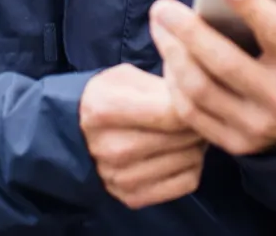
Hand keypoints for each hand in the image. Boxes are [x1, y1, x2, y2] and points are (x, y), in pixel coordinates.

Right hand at [79, 64, 206, 208]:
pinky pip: (187, 182)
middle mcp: (112, 149)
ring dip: (196, 143)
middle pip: (181, 136)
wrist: (77, 136)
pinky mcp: (132, 198)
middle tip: (196, 112)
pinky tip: (181, 151)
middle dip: (196, 121)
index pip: (169, 113)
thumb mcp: (126, 78)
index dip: (192, 103)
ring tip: (187, 130)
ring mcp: (121, 178)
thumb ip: (159, 85)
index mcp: (105, 110)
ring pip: (189, 159)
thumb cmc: (109, 97)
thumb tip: (197, 97)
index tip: (196, 96)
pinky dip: (192, 165)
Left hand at [148, 0, 275, 156]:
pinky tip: (169, 58)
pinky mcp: (234, 144)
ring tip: (159, 25)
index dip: (253, 7)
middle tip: (162, 6)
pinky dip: (175, 84)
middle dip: (190, 32)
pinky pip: (193, 113)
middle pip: (226, 63)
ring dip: (173, 54)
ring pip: (201, 88)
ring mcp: (256, 126)